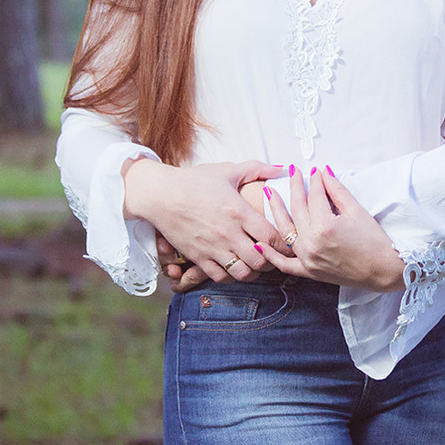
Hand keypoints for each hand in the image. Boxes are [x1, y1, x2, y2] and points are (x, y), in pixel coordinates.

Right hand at [124, 157, 284, 283]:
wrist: (159, 194)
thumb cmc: (193, 181)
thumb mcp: (227, 170)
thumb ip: (257, 169)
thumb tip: (282, 167)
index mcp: (239, 212)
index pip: (272, 237)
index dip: (283, 243)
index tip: (285, 241)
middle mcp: (228, 233)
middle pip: (261, 260)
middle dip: (271, 260)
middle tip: (272, 255)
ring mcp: (212, 247)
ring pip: (242, 273)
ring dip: (252, 271)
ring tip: (253, 263)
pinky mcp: (197, 257)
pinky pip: (220, 277)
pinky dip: (230, 275)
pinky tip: (233, 265)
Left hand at [256, 166, 404, 291]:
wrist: (382, 270)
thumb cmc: (374, 241)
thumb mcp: (357, 211)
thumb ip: (337, 191)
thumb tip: (324, 173)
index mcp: (325, 226)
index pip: (315, 195)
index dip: (315, 180)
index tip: (315, 170)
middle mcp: (312, 242)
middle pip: (297, 208)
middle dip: (294, 187)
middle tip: (292, 172)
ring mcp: (308, 258)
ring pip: (285, 230)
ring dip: (275, 210)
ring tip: (268, 193)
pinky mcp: (309, 271)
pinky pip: (285, 264)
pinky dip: (271, 255)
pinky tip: (260, 244)